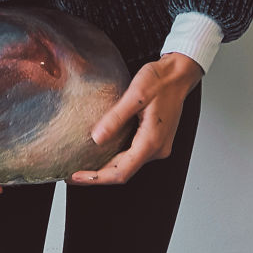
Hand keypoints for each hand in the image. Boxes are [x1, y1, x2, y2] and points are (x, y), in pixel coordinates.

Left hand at [69, 52, 202, 185]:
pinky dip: (116, 157)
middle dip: (98, 175)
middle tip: (74, 173)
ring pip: (128, 164)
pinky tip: (103, 152)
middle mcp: (157, 149)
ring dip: (106, 167)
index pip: (121, 172)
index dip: (97, 178)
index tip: (77, 176)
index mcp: (152, 141)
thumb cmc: (161, 81)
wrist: (179, 74)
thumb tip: (97, 138)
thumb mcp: (135, 96)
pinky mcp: (156, 140)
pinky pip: (134, 155)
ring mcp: (158, 146)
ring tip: (84, 165)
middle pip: (124, 172)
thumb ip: (115, 118)